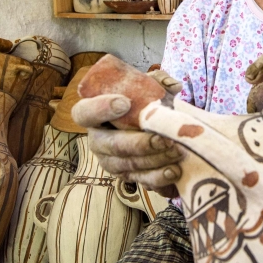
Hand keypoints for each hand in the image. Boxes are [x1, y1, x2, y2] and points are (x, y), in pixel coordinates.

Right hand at [70, 69, 183, 197]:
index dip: (100, 109)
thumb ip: (157, 81)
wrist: (151, 127)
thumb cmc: (141, 103)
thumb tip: (172, 86)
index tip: (124, 103)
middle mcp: (97, 141)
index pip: (84, 112)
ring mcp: (110, 162)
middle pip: (112, 145)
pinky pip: (141, 180)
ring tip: (177, 152)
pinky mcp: (127, 176)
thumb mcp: (146, 86)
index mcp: (92, 114)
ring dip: (155, 161)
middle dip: (140, 144)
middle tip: (165, 139)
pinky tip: (175, 171)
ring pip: (129, 165)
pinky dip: (159, 178)